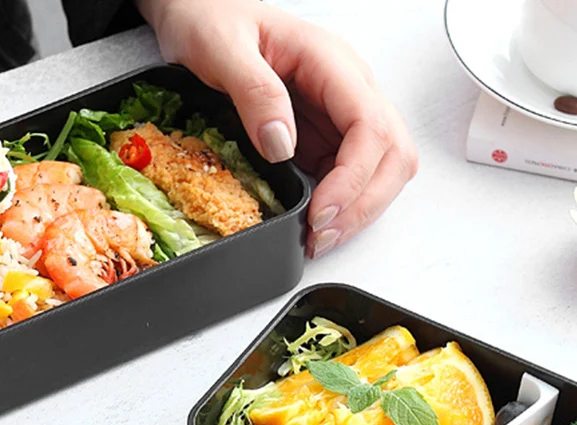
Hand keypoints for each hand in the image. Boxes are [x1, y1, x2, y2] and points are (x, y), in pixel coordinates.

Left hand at [136, 0, 417, 256]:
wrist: (196, 12)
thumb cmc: (210, 19)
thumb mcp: (222, 49)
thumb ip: (254, 92)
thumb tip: (282, 144)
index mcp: (330, 62)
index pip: (370, 126)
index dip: (353, 179)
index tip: (321, 213)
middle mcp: (345, 87)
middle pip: (392, 152)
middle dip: (363, 203)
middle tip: (321, 237)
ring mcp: (336, 112)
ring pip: (380, 167)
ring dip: (357, 209)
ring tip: (318, 239)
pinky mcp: (321, 134)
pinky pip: (348, 173)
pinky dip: (340, 204)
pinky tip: (313, 222)